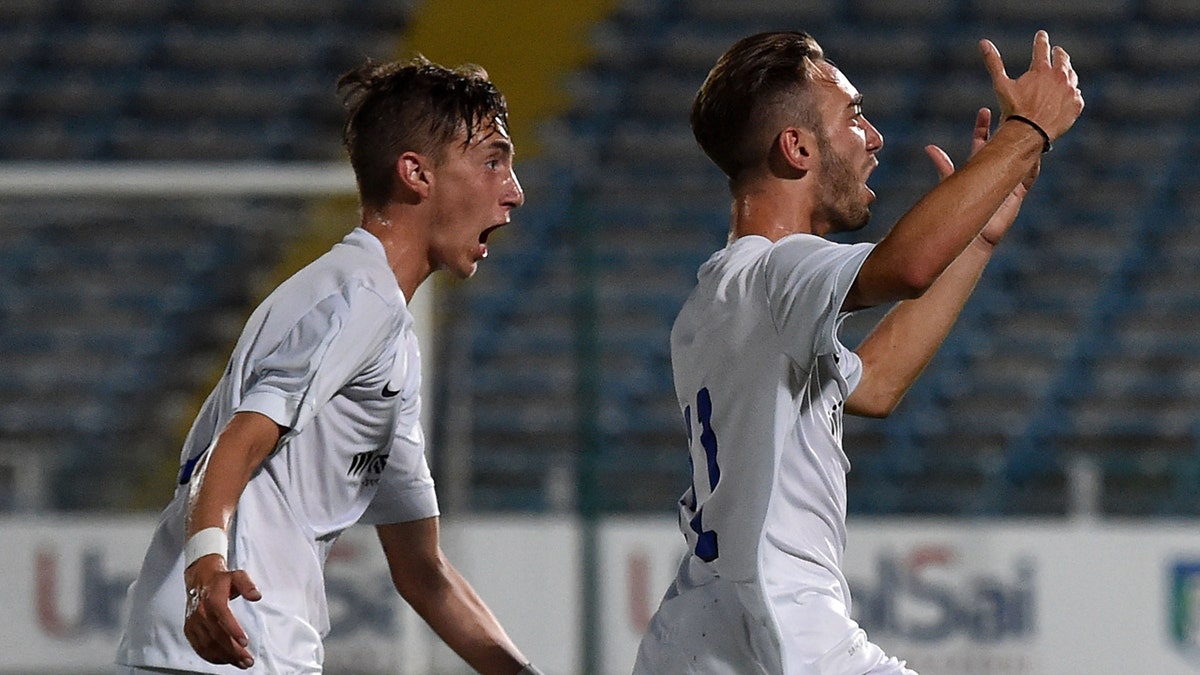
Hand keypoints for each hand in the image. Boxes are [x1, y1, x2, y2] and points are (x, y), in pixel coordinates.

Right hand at [183, 555, 261, 668]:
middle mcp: (201, 612)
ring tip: (241, 663)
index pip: (222, 616)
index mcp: (213, 598)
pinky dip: (212, 657)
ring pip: (208, 645)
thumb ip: (248, 585)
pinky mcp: (190, 630)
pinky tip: (225, 660)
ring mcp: (194, 622)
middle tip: (247, 660)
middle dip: (233, 650)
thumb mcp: (237, 576)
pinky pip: (199, 647)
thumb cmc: (220, 580)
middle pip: (216, 635)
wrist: (199, 579)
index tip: (245, 642)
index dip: (233, 630)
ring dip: (225, 657)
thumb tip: (256, 596)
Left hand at [925, 108, 1037, 245]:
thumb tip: (928, 147)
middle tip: (1011, 108)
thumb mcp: (951, 181)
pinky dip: (1033, 163)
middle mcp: (995, 171)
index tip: (984, 110)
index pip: (982, 142)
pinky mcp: (1017, 193)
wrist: (972, 233)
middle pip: (1003, 144)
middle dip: (1007, 126)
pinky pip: (1029, 175)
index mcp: (978, 167)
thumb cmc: (959, 209)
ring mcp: (1007, 180)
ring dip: (1024, 141)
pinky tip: (1038, 149)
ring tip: (1028, 123)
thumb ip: (943, 164)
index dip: (983, 127)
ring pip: (1019, 156)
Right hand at [979, 30, 1083, 140]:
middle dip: (1059, 54)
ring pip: (1072, 76)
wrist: (1030, 133)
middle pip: (1063, 59)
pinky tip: (1068, 95)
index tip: (1041, 35)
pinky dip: (1072, 93)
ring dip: (1067, 72)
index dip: (1041, 40)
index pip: (1042, 48)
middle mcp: (1059, 76)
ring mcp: (1070, 90)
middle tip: (1057, 51)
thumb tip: (983, 42)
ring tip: (1064, 73)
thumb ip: (994, 62)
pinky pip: (1076, 95)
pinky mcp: (1076, 105)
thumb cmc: (1014, 110)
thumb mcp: (1001, 85)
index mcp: (1041, 69)